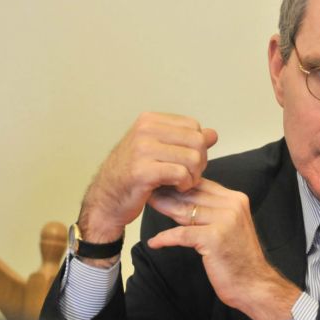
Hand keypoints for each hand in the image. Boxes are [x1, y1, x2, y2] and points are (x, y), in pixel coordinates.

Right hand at [78, 112, 217, 244]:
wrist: (106, 198)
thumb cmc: (134, 175)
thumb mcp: (160, 151)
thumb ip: (186, 140)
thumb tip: (212, 134)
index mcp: (150, 120)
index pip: (194, 126)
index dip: (198, 145)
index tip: (187, 161)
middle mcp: (145, 129)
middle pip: (197, 141)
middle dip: (200, 162)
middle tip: (188, 175)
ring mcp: (142, 149)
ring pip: (193, 158)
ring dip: (193, 176)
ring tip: (182, 183)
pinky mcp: (142, 171)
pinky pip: (181, 174)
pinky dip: (185, 184)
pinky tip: (177, 188)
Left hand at [147, 179, 300, 319]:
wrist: (254, 283)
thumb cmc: (239, 258)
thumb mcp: (231, 225)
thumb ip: (214, 210)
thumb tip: (186, 200)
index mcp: (237, 200)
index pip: (203, 184)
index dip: (181, 184)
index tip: (163, 184)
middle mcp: (233, 206)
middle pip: (193, 195)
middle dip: (169, 193)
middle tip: (150, 192)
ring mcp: (225, 220)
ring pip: (186, 211)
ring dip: (164, 208)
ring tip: (149, 206)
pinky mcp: (214, 237)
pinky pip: (182, 234)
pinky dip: (165, 238)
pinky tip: (154, 242)